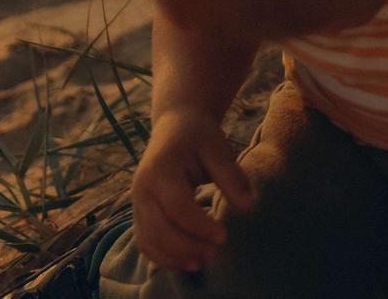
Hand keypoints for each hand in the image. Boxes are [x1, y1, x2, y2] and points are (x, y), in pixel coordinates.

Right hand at [130, 110, 254, 271]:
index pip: (177, 207)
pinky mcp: (140, 213)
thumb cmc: (200, 136)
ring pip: (148, 241)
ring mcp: (138, 203)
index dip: (200, 225)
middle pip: (158, 230)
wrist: (175, 125)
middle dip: (187, 247)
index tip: (224, 235)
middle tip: (216, 251)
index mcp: (160, 170)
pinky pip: (145, 242)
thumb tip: (249, 207)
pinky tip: (187, 260)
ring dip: (173, 257)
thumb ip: (231, 176)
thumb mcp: (218, 148)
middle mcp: (142, 189)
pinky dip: (163, 257)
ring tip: (202, 262)